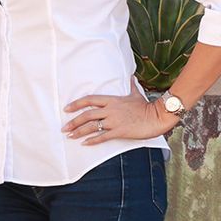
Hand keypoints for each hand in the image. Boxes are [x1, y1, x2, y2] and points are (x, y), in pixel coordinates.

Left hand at [63, 91, 179, 143]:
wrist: (157, 116)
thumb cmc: (146, 106)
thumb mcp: (136, 93)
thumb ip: (130, 85)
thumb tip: (131, 77)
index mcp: (112, 100)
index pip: (89, 100)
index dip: (76, 104)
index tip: (67, 109)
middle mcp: (110, 110)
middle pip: (87, 115)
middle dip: (73, 122)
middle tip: (64, 128)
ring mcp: (114, 121)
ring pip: (92, 126)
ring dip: (79, 132)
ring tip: (70, 136)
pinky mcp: (120, 131)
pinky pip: (102, 137)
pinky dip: (92, 140)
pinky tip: (85, 144)